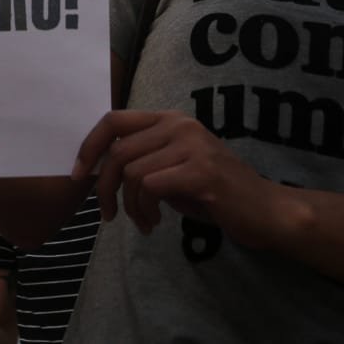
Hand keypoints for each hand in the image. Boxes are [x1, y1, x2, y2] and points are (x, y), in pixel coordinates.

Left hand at [71, 109, 282, 244]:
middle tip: (109, 215)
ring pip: (131, 173)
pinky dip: (144, 210)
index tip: (78, 174)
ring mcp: (192, 146)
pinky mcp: (200, 172)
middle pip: (117, 151)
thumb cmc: (215, 193)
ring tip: (144, 222)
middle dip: (105, 188)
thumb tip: (97, 169)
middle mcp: (180, 125)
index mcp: (171, 120)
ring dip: (129, 206)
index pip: (114, 119)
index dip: (89, 146)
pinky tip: (155, 224)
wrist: (265, 210)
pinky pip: (149, 187)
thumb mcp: (173, 168)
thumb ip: (143, 160)